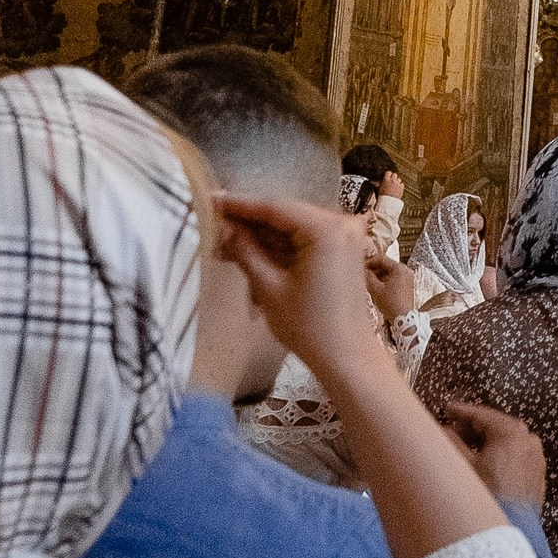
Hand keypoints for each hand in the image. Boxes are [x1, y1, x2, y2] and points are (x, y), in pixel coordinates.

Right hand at [217, 195, 385, 387]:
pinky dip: (280, 246)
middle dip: (248, 222)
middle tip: (211, 224)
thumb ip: (245, 251)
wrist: (348, 358)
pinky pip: (305, 239)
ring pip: (293, 227)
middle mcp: (341, 223)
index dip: (239, 204)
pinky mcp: (344, 250)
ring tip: (224, 242)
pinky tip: (251, 252)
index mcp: (326, 228)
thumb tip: (221, 227)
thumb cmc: (309, 327)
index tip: (209, 199)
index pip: (274, 207)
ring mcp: (346, 236)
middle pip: (284, 214)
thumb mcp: (269, 287)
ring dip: (261, 236)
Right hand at [364, 252, 423, 323]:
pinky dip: (384, 281)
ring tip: (368, 283)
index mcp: (399, 268)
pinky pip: (393, 278)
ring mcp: (407, 278)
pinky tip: (377, 288)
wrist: (403, 318)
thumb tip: (363, 270)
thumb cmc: (391, 304)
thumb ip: (368, 276)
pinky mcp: (407, 285)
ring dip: (378, 276)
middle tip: (363, 275)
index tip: (360, 267)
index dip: (369, 262)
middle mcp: (405, 270)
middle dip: (373, 270)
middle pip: (386, 265)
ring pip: (389, 272)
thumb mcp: (376, 289)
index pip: (381, 259)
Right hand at [441, 399, 545, 505]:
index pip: (481, 415)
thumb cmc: (487, 496)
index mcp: (511, 433)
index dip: (461, 411)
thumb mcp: (464, 466)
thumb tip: (443, 430)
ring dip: (486, 442)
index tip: (448, 408)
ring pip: (507, 441)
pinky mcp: (538, 473)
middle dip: (473, 429)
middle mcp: (528, 440)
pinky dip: (500, 455)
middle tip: (453, 432)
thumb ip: (451, 442)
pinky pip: (516, 456)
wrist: (511, 528)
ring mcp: (536, 457)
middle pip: (496, 426)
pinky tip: (485, 464)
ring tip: (466, 450)